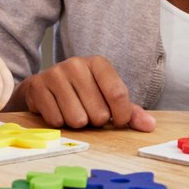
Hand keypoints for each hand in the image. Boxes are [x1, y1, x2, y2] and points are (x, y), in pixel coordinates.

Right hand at [15, 56, 155, 130]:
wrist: (44, 87)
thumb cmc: (82, 94)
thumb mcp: (107, 98)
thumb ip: (130, 112)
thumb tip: (150, 125)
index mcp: (98, 63)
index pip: (118, 94)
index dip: (121, 116)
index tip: (118, 121)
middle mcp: (77, 64)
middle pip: (99, 112)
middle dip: (95, 121)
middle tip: (88, 112)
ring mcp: (55, 74)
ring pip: (77, 119)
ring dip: (77, 123)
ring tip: (73, 111)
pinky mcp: (38, 87)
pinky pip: (57, 121)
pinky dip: (59, 123)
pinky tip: (57, 111)